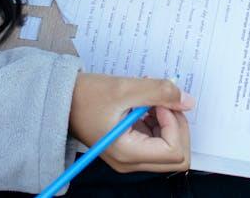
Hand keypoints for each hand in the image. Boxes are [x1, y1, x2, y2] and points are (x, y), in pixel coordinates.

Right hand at [69, 74, 194, 173]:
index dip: (174, 124)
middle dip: (176, 125)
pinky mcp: (129, 147)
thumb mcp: (124, 88)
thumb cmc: (85, 96)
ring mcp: (130, 156)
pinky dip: (157, 121)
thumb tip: (187, 101)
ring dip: (167, 120)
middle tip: (162, 101)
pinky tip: (144, 103)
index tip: (160, 102)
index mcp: (127, 153)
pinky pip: (156, 140)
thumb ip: (158, 92)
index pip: (174, 151)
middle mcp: (130, 162)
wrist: (61, 100)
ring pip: (169, 147)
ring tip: (149, 98)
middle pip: (176, 155)